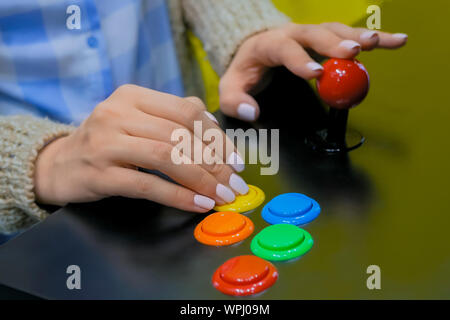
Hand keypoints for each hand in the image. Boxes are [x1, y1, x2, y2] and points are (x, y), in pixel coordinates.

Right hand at [34, 85, 248, 212]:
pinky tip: (198, 204)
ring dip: (201, 179)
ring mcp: (106, 142)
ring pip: (166, 157)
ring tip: (221, 195)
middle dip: (215, 163)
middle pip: (180, 135)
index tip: (236, 161)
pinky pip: (148, 185)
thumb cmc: (107, 144)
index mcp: (133, 96)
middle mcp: (117, 112)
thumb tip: (215, 129)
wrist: (59, 165)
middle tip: (233, 184)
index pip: (187, 111)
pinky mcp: (99, 173)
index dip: (218, 137)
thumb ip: (172, 118)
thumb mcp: (136, 122)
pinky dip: (178, 196)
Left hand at [220, 22, 407, 120]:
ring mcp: (310, 34)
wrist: (253, 48)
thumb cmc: (244, 70)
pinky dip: (374, 38)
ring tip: (380, 42)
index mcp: (268, 44)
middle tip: (353, 52)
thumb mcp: (230, 87)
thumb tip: (251, 113)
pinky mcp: (325, 38)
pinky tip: (395, 41)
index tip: (316, 74)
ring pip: (336, 30)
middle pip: (314, 34)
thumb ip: (235, 101)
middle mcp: (291, 34)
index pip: (284, 49)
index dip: (300, 61)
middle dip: (334, 43)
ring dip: (358, 36)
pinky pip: (350, 35)